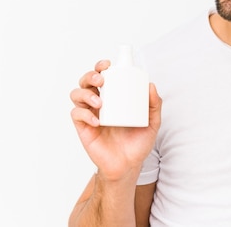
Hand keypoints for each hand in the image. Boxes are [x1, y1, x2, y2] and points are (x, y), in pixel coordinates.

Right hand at [69, 60, 161, 180]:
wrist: (128, 166)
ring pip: (76, 94)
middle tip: (101, 80)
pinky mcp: (83, 128)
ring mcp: (90, 115)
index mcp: (114, 97)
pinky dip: (84, 114)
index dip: (101, 66)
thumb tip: (151, 86)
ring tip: (100, 102)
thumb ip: (154, 105)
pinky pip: (76, 115)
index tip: (108, 64)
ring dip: (86, 94)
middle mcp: (99, 103)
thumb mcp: (152, 123)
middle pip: (86, 81)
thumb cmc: (138, 142)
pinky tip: (97, 121)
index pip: (103, 76)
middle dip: (90, 76)